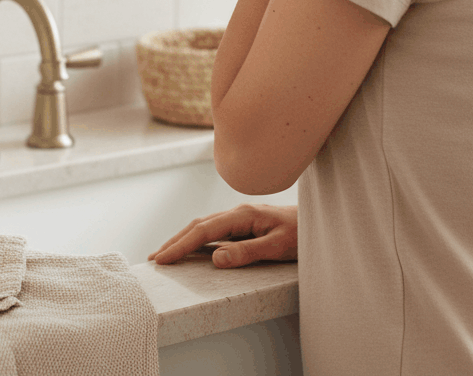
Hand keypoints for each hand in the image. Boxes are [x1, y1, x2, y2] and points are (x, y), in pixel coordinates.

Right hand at [148, 203, 296, 267]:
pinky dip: (196, 239)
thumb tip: (214, 258)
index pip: (203, 230)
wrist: (317, 223)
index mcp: (241, 215)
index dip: (181, 245)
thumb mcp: (277, 247)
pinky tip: (191, 249)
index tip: (163, 259)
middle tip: (155, 259)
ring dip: (183, 239)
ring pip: (203, 226)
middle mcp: (236, 213)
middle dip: (174, 241)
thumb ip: (247, 253)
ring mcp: (238, 218)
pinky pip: (213, 231)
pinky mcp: (242, 225)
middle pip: (197, 225)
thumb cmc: (301, 235)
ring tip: (165, 254)